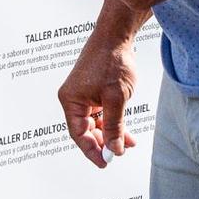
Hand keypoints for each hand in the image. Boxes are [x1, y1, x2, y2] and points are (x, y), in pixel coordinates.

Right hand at [58, 32, 138, 166]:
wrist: (117, 35)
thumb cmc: (112, 61)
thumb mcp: (116, 98)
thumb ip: (114, 126)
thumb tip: (115, 149)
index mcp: (70, 100)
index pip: (79, 134)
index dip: (92, 150)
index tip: (105, 162)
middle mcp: (73, 98)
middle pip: (86, 130)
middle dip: (104, 142)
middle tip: (119, 153)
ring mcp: (84, 94)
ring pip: (96, 123)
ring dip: (111, 133)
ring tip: (128, 143)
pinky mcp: (94, 90)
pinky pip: (102, 113)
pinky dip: (113, 122)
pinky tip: (126, 131)